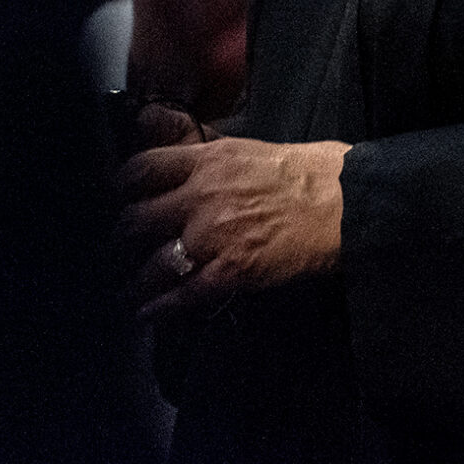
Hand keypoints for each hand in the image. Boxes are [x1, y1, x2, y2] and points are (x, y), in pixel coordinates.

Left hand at [117, 120, 348, 319]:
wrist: (349, 202)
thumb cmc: (312, 171)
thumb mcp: (251, 149)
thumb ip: (209, 158)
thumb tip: (183, 159)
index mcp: (210, 160)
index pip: (142, 169)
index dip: (120, 187)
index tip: (114, 199)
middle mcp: (202, 196)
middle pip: (136, 220)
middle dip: (121, 239)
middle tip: (117, 250)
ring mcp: (214, 236)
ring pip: (152, 264)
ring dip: (135, 282)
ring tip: (127, 292)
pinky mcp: (231, 270)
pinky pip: (182, 295)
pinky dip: (159, 309)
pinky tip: (147, 314)